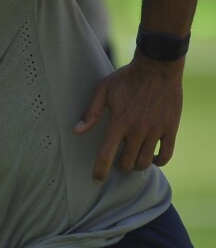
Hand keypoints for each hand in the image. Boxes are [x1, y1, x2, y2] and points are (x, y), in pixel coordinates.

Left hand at [74, 55, 183, 182]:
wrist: (158, 68)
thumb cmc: (127, 78)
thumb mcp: (103, 89)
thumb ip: (90, 112)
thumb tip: (76, 131)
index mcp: (119, 122)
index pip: (106, 155)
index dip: (99, 171)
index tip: (96, 180)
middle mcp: (137, 130)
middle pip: (127, 163)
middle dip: (119, 167)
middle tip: (117, 163)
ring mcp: (155, 130)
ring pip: (145, 162)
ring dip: (136, 165)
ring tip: (132, 160)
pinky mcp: (170, 128)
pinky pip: (166, 155)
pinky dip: (158, 162)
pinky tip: (152, 159)